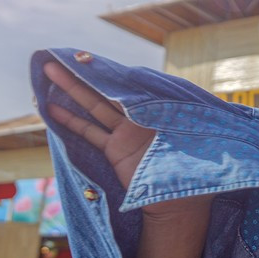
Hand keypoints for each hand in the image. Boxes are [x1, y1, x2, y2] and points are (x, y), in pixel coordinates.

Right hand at [43, 62, 206, 217]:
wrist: (180, 201)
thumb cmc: (194, 168)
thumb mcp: (197, 137)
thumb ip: (192, 117)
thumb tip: (209, 101)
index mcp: (160, 109)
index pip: (132, 84)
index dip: (111, 71)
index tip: (90, 56)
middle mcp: (141, 117)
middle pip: (109, 90)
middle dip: (86, 74)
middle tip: (60, 57)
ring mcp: (125, 132)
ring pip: (94, 105)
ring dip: (72, 89)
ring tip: (49, 71)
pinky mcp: (114, 149)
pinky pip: (89, 131)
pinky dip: (71, 120)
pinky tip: (51, 108)